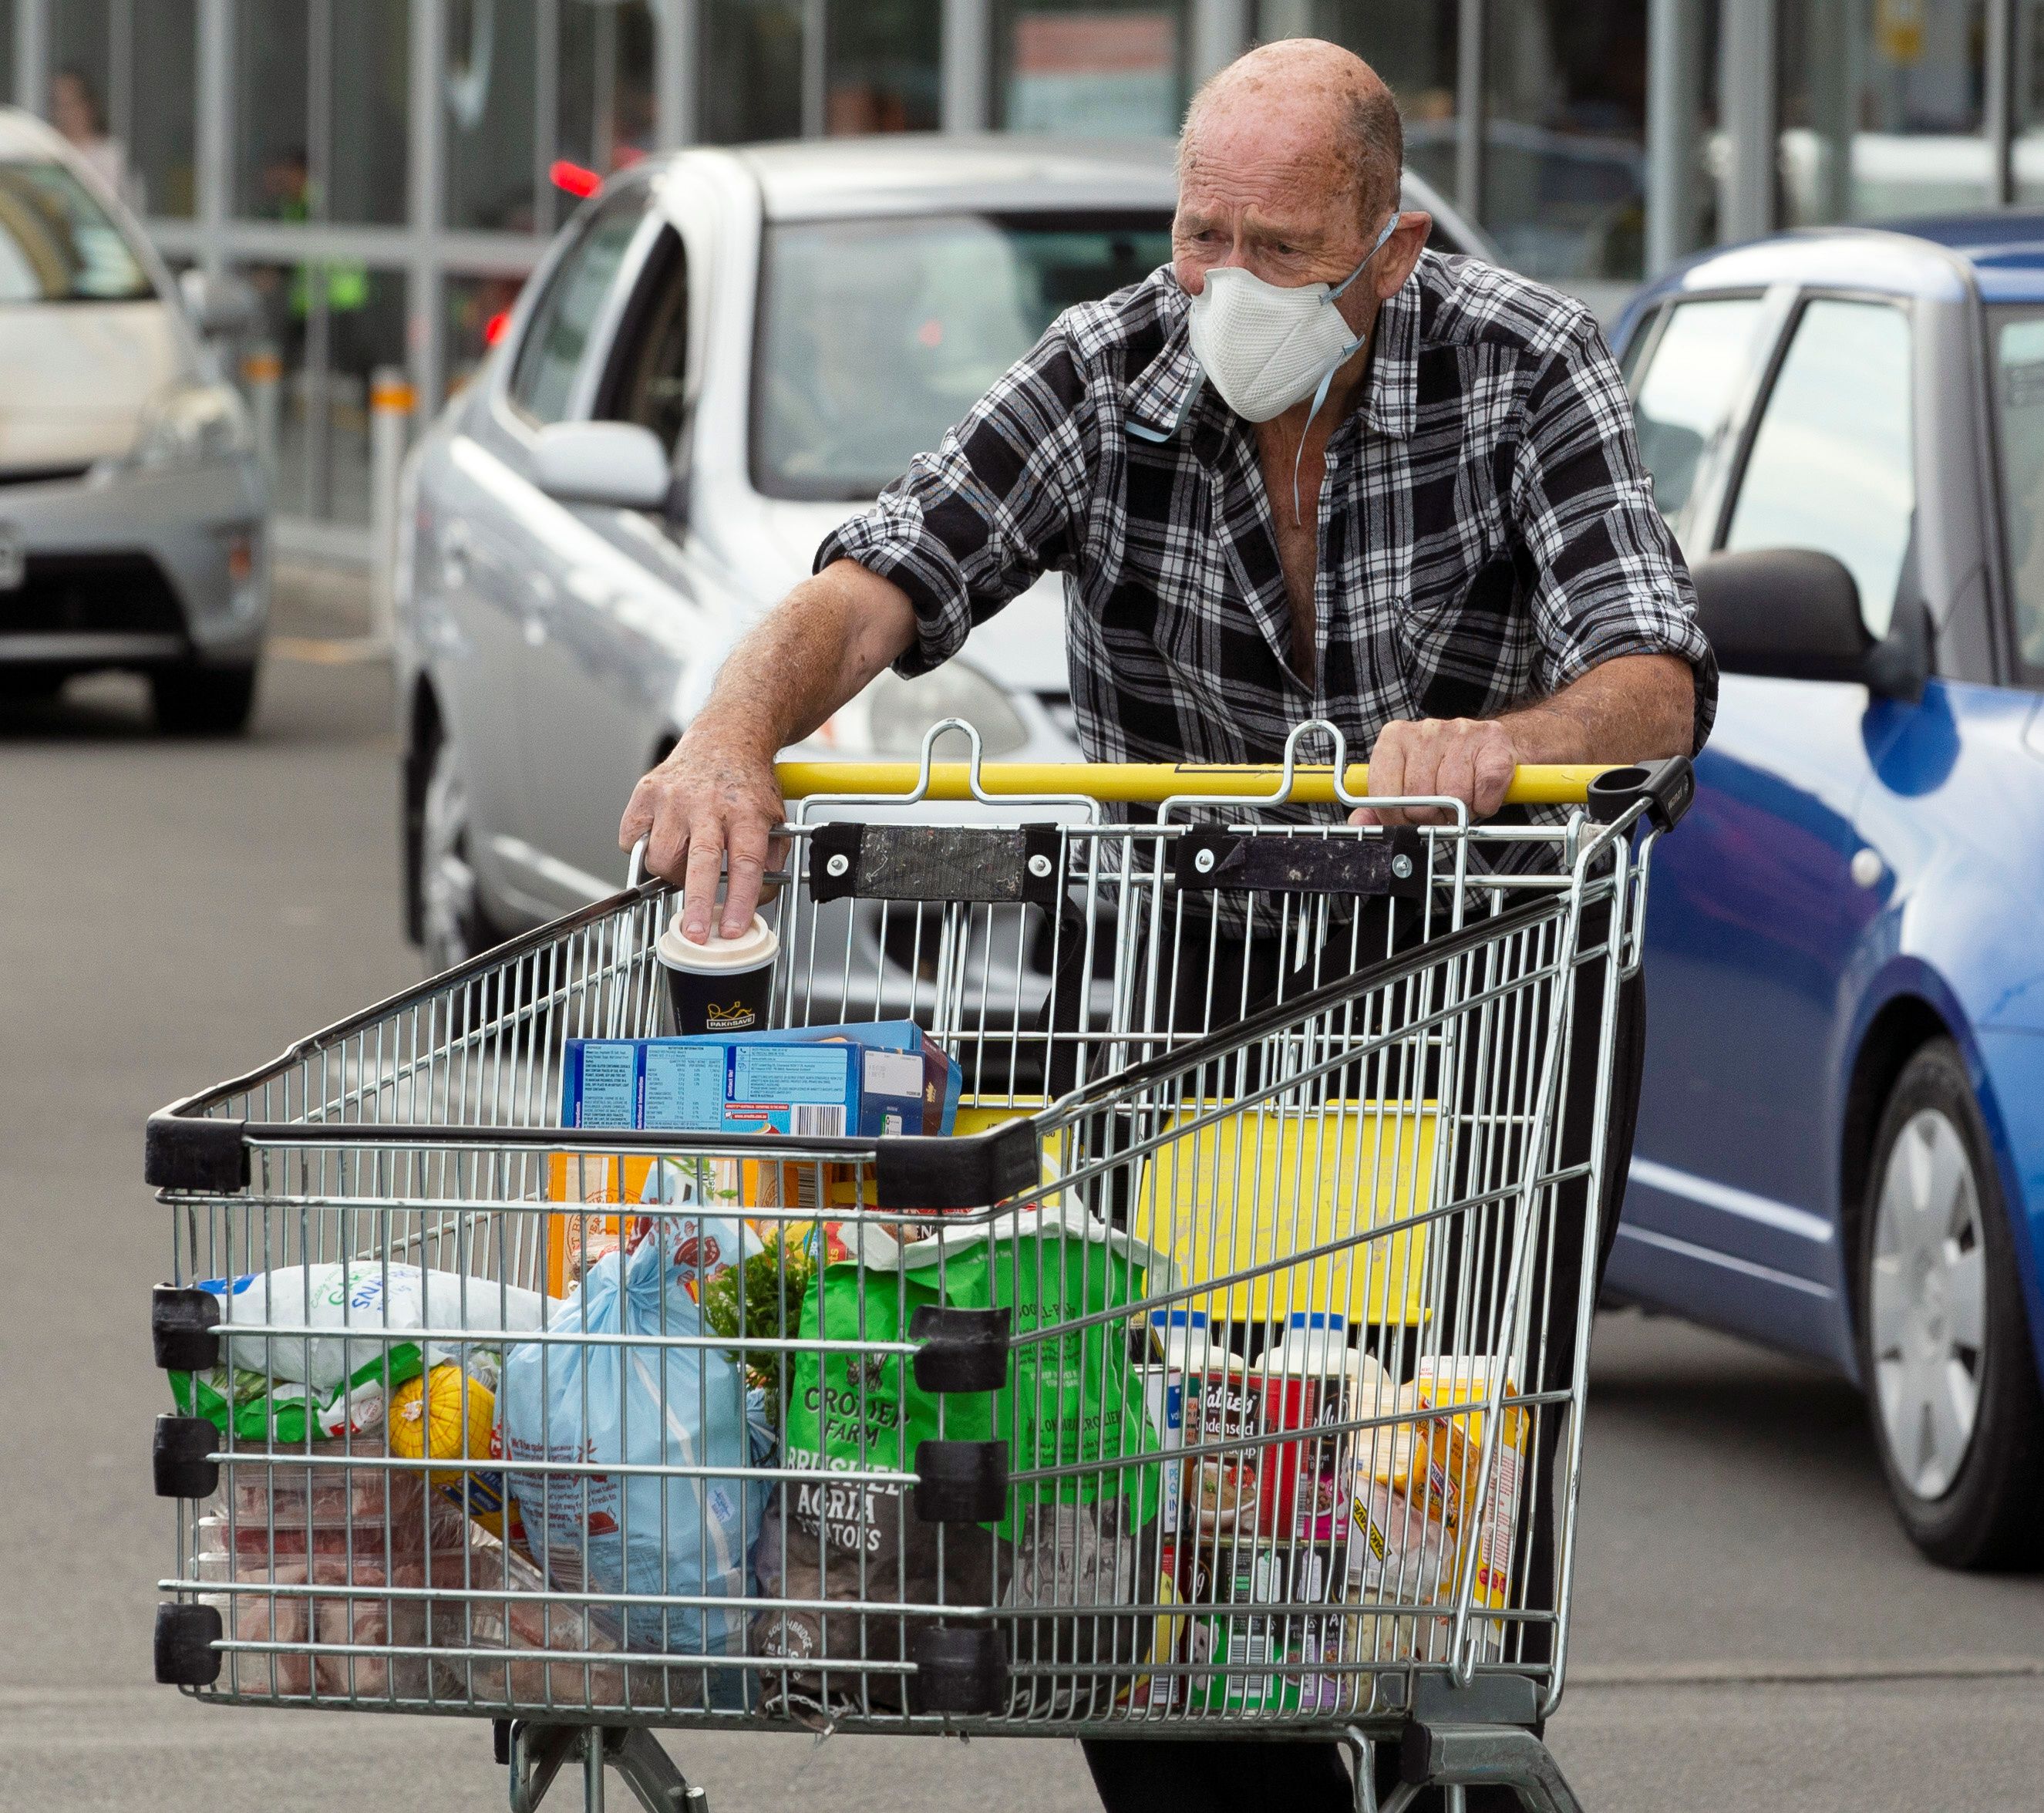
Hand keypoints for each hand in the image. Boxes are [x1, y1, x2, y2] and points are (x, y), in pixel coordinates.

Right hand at [619, 724, 785, 940]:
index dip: (738, 899)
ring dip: (671, 875)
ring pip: (659, 856)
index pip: (745, 862)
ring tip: (686, 866)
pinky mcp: (646, 793)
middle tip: (694, 934)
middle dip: (695, 902)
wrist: (725, 739)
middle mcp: (708, 803)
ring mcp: (673, 797)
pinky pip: (632, 840)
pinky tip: (663, 841)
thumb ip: (771, 862)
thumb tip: (756, 903)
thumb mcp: (775, 819)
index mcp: (746, 811)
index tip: (732, 929)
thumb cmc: (747, 785)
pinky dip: (643, 850)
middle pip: (699, 859)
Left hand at [1350, 716, 1516, 827]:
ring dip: (1460, 811)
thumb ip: (1376, 807)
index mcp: (1395, 738)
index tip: (1407, 820)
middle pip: (1420, 797)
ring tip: (1461, 801)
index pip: (1384, 791)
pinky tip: (1481, 795)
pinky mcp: (1493, 742)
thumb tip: (1357, 827)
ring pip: (1455, 795)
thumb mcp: (1403, 785)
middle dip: (1431, 816)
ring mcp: (1461, 732)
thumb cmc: (1443, 770)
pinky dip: (1485, 804)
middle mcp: (1426, 730)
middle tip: (1439, 812)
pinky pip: (1485, 790)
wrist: (1491, 747)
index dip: (1396, 817)